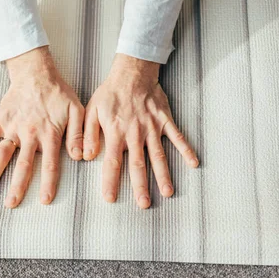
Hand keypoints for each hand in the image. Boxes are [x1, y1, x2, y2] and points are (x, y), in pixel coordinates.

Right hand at [0, 46, 84, 207]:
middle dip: (17, 186)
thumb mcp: (76, 110)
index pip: (49, 163)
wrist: (36, 73)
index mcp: (49, 134)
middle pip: (23, 164)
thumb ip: (78, 134)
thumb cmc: (58, 93)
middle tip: (11, 205)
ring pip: (2, 154)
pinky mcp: (0, 120)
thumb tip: (80, 157)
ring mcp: (13, 127)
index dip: (47, 182)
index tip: (44, 200)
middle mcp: (29, 134)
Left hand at [83, 54, 198, 208]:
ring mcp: (152, 127)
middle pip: (138, 164)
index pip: (111, 162)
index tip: (110, 199)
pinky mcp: (165, 120)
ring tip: (168, 193)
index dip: (110, 181)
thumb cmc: (110, 92)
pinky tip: (194, 163)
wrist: (132, 72)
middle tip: (143, 205)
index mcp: (115, 132)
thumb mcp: (91, 110)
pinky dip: (186, 149)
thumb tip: (85, 157)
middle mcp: (135, 133)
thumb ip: (88, 134)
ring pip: (158, 155)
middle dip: (140, 186)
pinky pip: (177, 136)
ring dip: (163, 175)